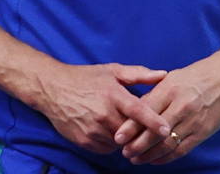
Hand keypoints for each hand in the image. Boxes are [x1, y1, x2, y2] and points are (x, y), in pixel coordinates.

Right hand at [30, 60, 169, 155]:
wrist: (52, 89)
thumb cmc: (86, 78)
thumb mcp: (113, 70)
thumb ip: (139, 74)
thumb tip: (163, 74)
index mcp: (113, 95)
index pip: (138, 111)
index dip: (153, 121)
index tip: (167, 129)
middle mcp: (103, 114)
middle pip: (131, 131)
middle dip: (140, 132)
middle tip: (147, 128)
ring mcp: (92, 129)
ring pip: (119, 142)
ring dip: (126, 138)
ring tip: (124, 125)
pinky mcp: (83, 141)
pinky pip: (106, 148)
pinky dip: (112, 143)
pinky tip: (109, 130)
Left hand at [122, 49, 219, 163]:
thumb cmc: (197, 75)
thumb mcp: (172, 78)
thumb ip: (154, 95)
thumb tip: (135, 112)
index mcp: (171, 89)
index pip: (146, 112)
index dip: (130, 127)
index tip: (118, 137)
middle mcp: (181, 106)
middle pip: (154, 132)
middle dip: (137, 145)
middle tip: (125, 152)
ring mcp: (193, 121)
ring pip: (166, 144)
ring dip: (149, 155)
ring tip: (136, 158)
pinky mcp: (203, 132)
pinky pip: (181, 149)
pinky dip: (166, 158)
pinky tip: (155, 160)